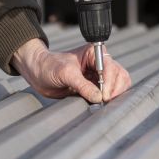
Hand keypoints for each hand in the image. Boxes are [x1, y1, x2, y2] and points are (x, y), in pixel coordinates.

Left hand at [11, 39, 130, 103]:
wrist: (39, 73)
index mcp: (95, 53)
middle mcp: (100, 64)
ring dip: (113, 96)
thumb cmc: (50, 66)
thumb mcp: (66, 73)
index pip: (111, 67)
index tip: (103, 95)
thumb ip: (82, 85)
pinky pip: (108, 95)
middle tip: (104, 101)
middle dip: (114, 90)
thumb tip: (98, 97)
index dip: (109, 82)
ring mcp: (99, 76)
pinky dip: (108, 101)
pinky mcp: (95, 88)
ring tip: (102, 104)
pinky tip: (99, 104)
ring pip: (118, 86)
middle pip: (120, 76)